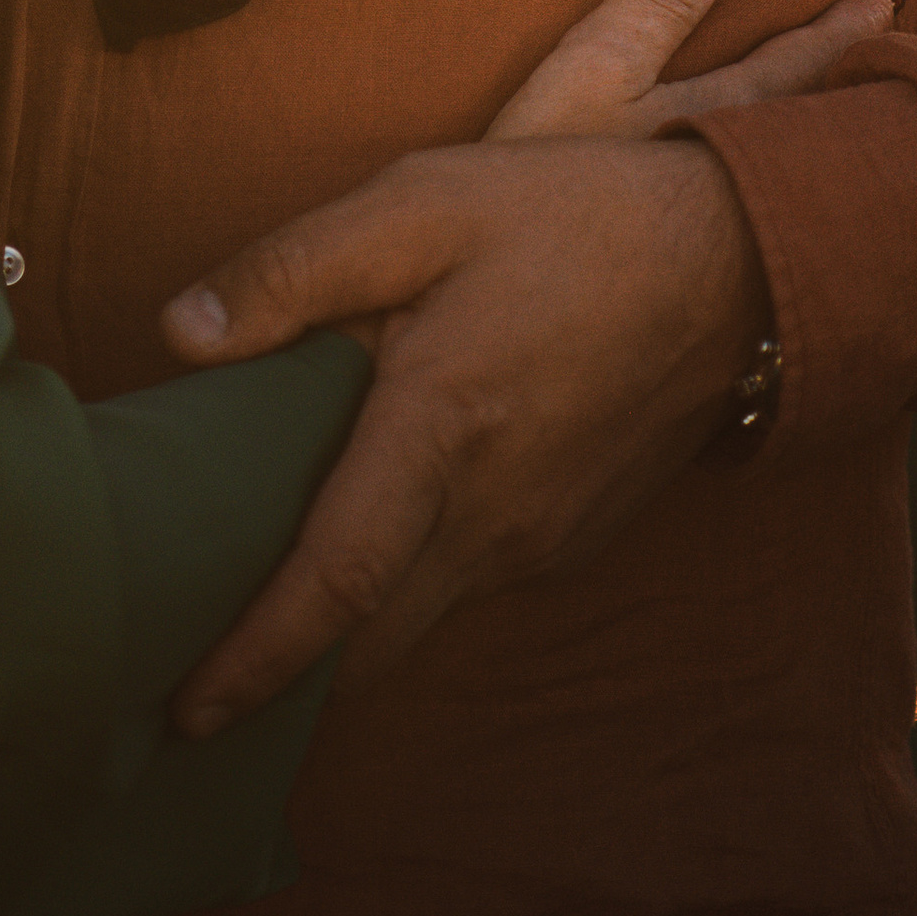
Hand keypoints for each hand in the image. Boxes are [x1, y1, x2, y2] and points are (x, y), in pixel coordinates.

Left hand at [157, 0, 897, 730]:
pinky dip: (403, 590)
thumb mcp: (420, 202)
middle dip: (282, 679)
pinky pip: (465, 584)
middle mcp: (490, 515)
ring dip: (341, 635)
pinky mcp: (568, 534)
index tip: (185, 713)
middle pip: (369, 641)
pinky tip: (364, 543)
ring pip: (416, 619)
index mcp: (438, 432)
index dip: (255, 660)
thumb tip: (179, 334)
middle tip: (190, 677)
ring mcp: (538, 537)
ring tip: (255, 614)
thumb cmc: (568, 217)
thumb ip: (294, 270)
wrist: (737, 260)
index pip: (334, 583)